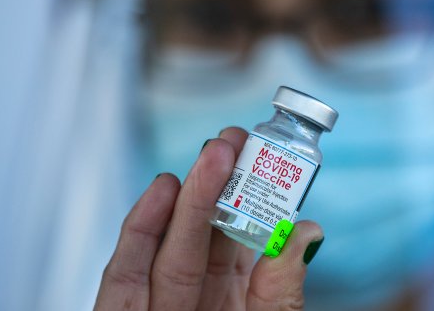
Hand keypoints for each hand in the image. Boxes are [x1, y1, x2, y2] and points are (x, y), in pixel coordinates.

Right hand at [94, 127, 324, 310]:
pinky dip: (138, 232)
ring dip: (183, 197)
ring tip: (208, 154)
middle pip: (197, 233)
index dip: (245, 194)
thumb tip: (308, 230)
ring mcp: (155, 307)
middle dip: (214, 183)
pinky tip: (162, 191)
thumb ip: (282, 288)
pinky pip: (124, 277)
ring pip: (162, 246)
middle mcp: (191, 297)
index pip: (235, 237)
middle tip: (231, 139)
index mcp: (231, 298)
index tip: (255, 152)